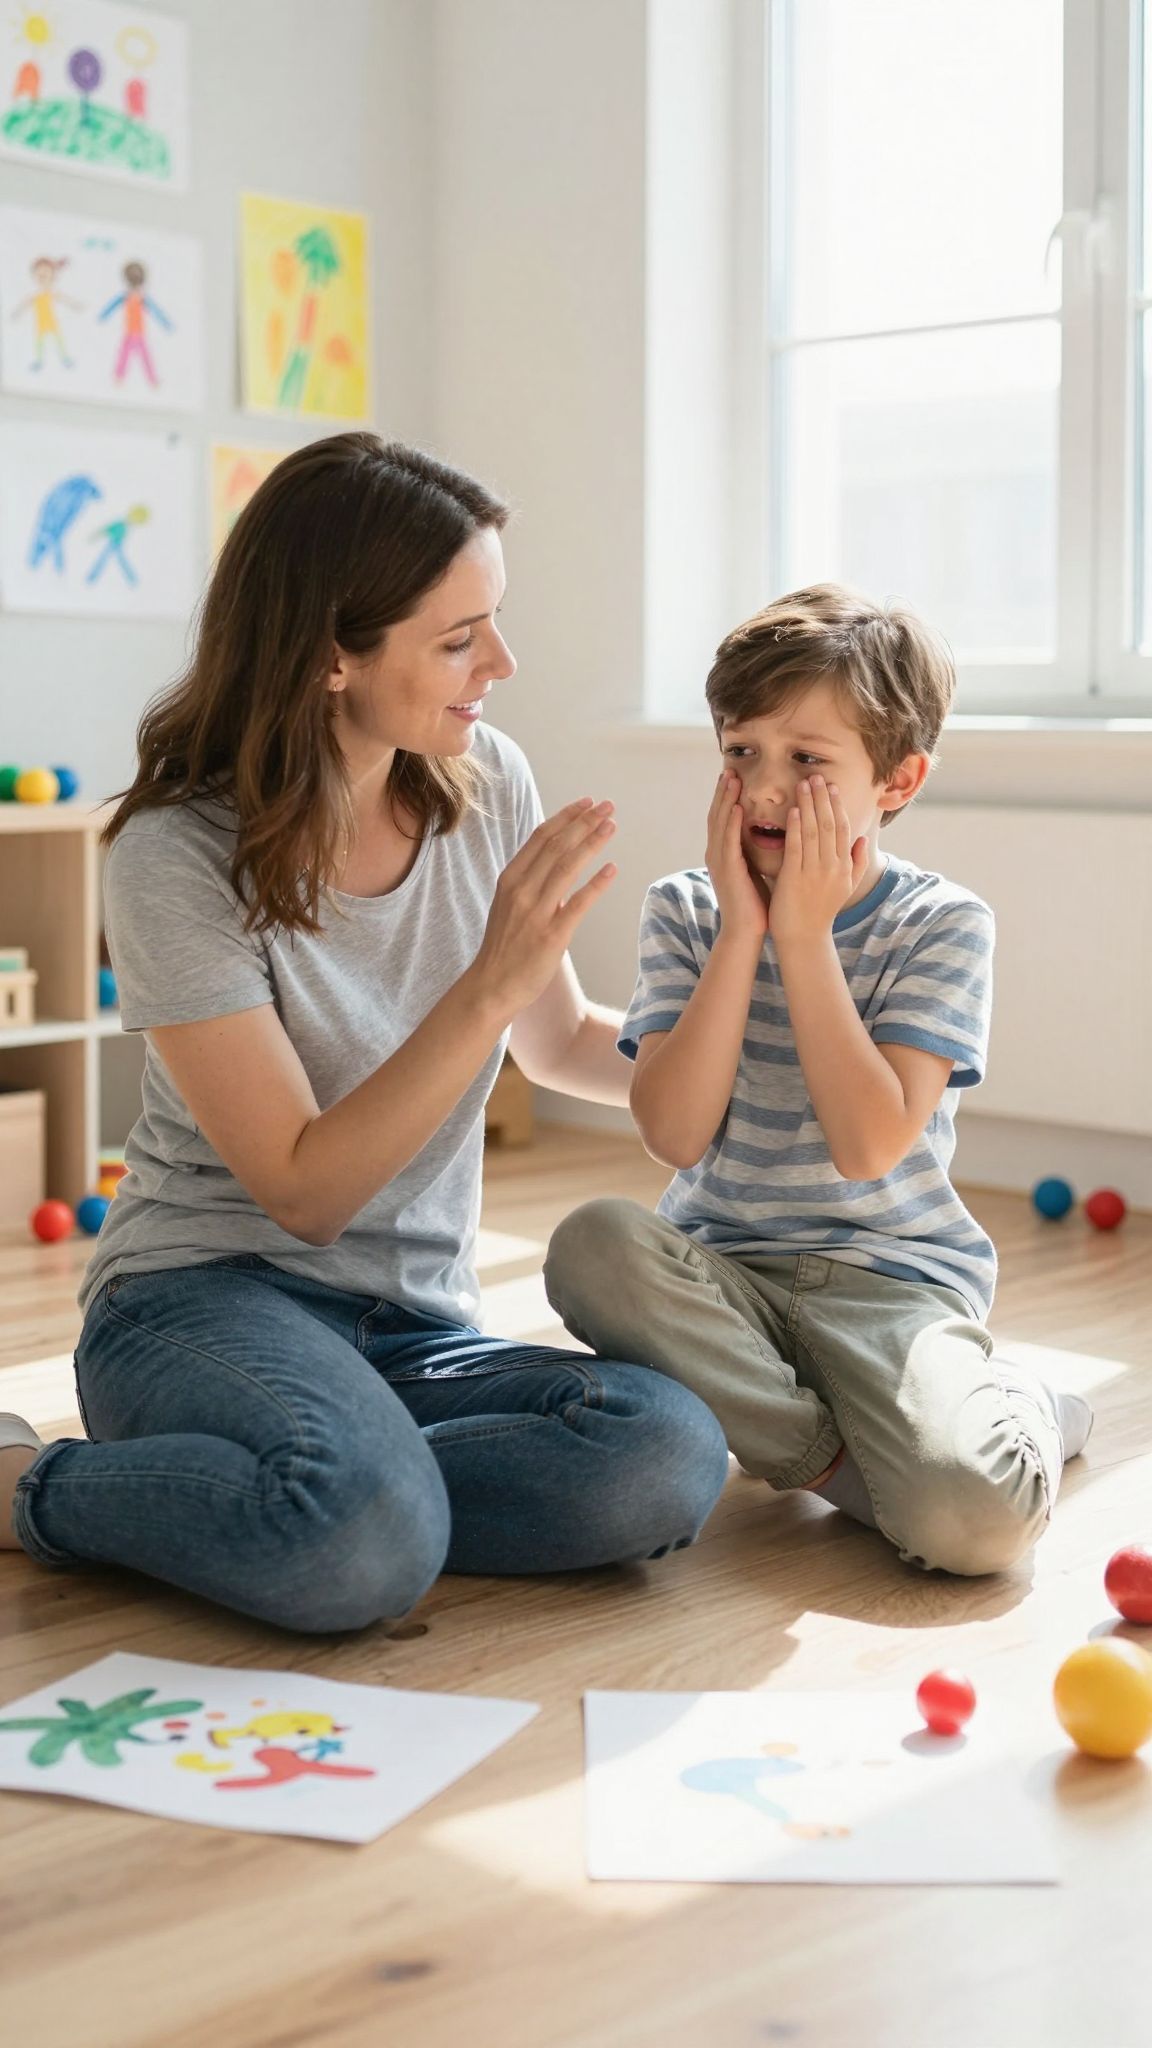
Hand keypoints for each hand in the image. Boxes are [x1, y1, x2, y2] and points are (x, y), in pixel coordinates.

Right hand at [471, 798, 616, 1015]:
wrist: (492, 985)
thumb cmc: (504, 946)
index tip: (587, 803)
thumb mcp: (509, 905)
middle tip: (608, 806)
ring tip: (612, 826)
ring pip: (567, 867)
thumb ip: (531, 883)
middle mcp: (521, 890)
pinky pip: (578, 903)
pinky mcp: (552, 935)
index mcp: (510, 879)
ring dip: (592, 843)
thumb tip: (559, 864)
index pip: (541, 837)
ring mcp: (536, 912)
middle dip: (584, 822)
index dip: (566, 817)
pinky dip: (596, 884)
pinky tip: (612, 869)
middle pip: (557, 846)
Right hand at [706, 771, 768, 943]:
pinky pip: (728, 842)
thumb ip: (754, 852)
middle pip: (717, 816)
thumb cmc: (755, 904)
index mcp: (724, 855)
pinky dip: (731, 823)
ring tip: (731, 779)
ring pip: (720, 824)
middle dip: (723, 792)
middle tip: (729, 769)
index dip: (727, 798)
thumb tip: (768, 835)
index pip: (724, 820)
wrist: (746, 931)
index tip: (735, 778)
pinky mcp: (727, 871)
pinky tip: (736, 807)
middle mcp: (717, 855)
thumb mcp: (755, 870)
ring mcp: (719, 862)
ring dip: (725, 800)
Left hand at [768, 777, 868, 946]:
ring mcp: (814, 872)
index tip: (830, 786)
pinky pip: (796, 848)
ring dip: (807, 805)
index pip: (842, 828)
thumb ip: (857, 863)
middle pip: (829, 824)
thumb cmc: (820, 912)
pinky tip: (791, 811)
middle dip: (822, 798)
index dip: (836, 805)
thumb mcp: (845, 887)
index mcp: (844, 867)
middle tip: (815, 776)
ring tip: (802, 785)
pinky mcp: (795, 878)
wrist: (804, 939)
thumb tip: (863, 839)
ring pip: (813, 831)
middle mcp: (832, 867)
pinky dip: (795, 827)